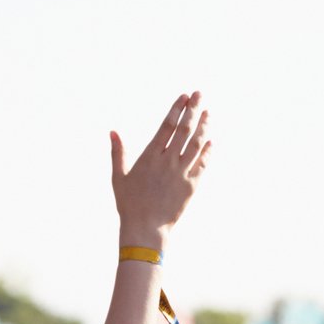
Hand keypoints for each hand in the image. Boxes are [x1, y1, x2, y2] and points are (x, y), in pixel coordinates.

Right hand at [110, 93, 210, 245]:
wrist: (145, 228)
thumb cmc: (129, 203)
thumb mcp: (119, 177)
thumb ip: (118, 153)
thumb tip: (113, 132)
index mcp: (150, 156)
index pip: (167, 126)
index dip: (176, 109)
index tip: (183, 97)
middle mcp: (168, 161)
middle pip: (184, 130)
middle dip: (193, 109)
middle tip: (199, 94)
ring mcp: (181, 173)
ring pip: (196, 144)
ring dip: (203, 126)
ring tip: (208, 113)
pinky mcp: (191, 185)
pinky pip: (203, 164)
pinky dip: (207, 151)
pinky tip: (210, 141)